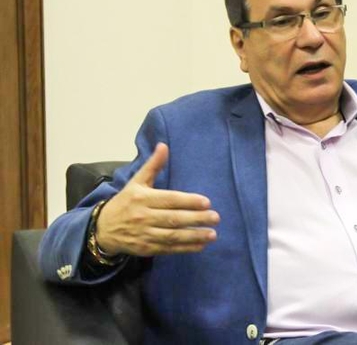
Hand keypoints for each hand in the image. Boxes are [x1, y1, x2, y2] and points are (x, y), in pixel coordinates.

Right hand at [95, 143, 219, 255]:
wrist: (102, 229)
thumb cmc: (125, 202)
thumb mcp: (136, 181)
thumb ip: (153, 165)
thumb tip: (163, 145)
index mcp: (142, 198)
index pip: (169, 200)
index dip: (188, 201)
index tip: (207, 202)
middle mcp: (143, 217)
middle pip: (174, 219)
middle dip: (196, 219)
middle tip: (216, 217)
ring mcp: (145, 234)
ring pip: (173, 235)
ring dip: (194, 236)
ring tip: (212, 234)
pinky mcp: (146, 248)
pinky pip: (168, 248)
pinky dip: (185, 248)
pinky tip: (200, 245)